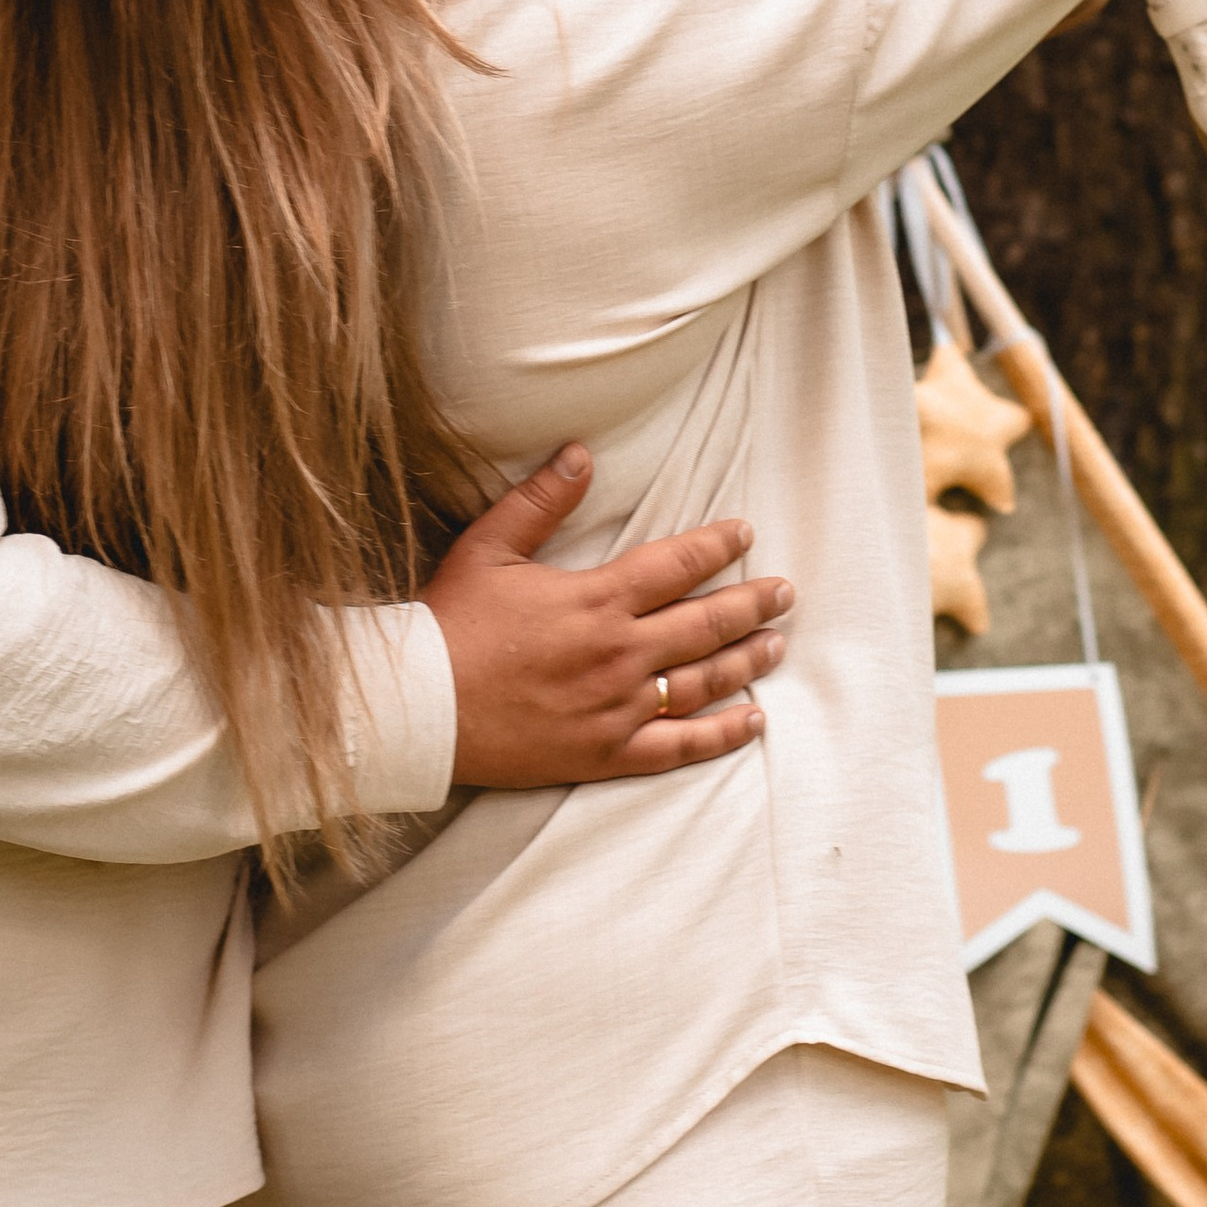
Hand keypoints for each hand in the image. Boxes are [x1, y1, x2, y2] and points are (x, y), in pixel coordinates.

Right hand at [423, 445, 790, 784]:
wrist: (421, 710)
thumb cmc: (450, 625)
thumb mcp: (489, 548)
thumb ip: (541, 500)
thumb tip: (581, 453)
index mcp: (596, 599)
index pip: (677, 564)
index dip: (718, 546)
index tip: (746, 534)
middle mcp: (619, 653)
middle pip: (706, 623)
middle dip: (752, 603)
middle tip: (785, 591)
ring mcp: (618, 707)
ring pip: (703, 682)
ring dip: (747, 661)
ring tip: (776, 643)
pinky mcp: (607, 753)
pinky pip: (679, 746)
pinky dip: (722, 734)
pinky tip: (752, 721)